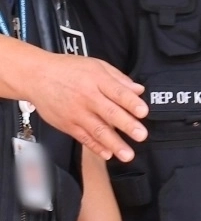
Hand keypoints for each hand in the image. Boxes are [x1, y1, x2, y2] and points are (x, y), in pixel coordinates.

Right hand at [27, 51, 147, 162]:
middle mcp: (87, 97)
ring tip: (127, 154)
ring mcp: (76, 113)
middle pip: (109, 112)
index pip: (117, 92)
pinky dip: (95, 147)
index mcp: (97, 80)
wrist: (35, 77)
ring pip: (97, 130)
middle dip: (127, 125)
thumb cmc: (68, 70)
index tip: (143, 112)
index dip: (131, 102)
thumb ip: (119, 79)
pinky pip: (84, 138)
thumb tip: (139, 90)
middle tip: (141, 135)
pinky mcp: (67, 125)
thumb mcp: (96, 65)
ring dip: (114, 144)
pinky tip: (107, 154)